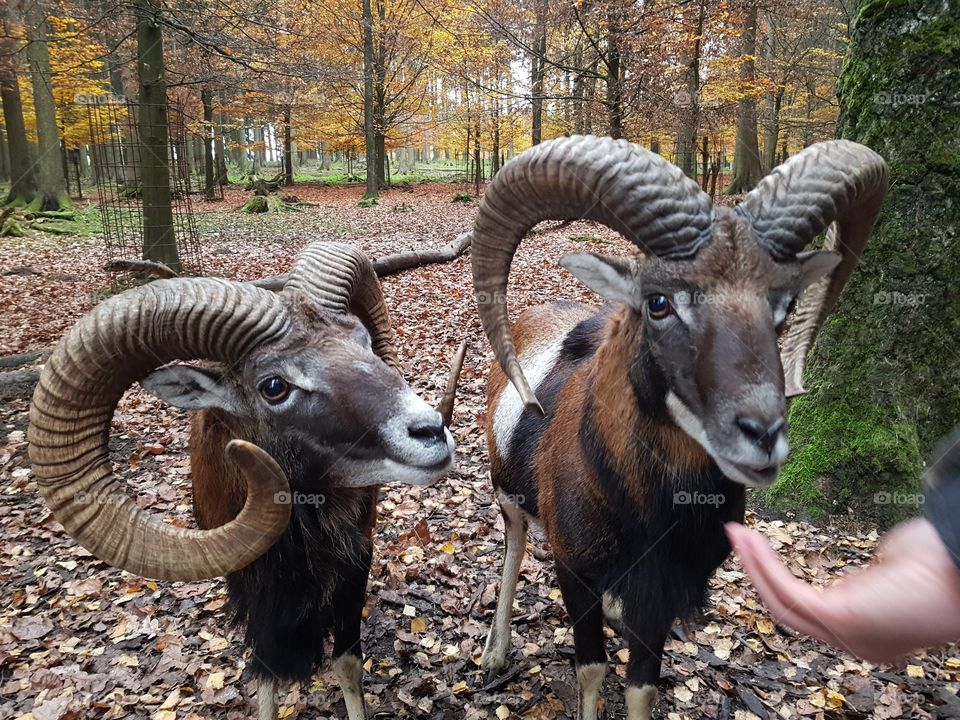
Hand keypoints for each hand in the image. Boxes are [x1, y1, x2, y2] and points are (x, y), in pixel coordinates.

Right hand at [726, 519, 959, 663]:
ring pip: (781, 605)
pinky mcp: (840, 620)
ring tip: (736, 536)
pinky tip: (752, 541)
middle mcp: (855, 641)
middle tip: (738, 539)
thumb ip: (868, 572)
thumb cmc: (942, 566)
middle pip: (787, 612)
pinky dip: (764, 564)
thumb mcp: (893, 569)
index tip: (759, 549)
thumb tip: (862, 566)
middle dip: (756, 572)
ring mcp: (847, 636)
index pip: (809, 612)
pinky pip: (789, 593)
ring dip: (753, 566)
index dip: (777, 580)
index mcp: (868, 631)